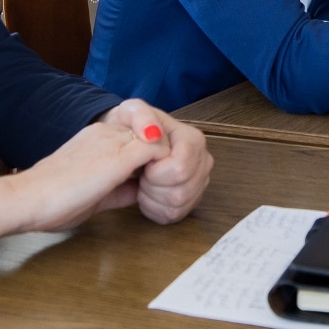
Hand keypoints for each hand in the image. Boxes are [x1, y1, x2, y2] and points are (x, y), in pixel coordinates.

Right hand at [0, 102, 210, 255]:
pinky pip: (159, 150)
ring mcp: (116, 141)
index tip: (162, 189)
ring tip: (161, 197)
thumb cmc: (51, 201)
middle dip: (178, 167)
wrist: (27, 199)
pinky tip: (152, 193)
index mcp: (104, 139)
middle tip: (170, 195)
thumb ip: (120, 186)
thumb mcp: (94, 192)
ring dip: (174, 173)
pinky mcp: (118, 155)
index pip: (152, 141)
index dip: (166, 165)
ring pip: (168, 140)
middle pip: (166, 136)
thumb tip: (140, 191)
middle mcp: (112, 132)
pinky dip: (166, 174)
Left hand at [98, 100, 213, 223]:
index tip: (142, 163)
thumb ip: (141, 116)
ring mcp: (198, 182)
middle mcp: (202, 161)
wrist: (126, 142)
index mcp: (193, 139)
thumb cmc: (130, 127)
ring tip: (141, 183)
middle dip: (153, 187)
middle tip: (140, 174)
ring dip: (152, 199)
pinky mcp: (190, 200)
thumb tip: (153, 133)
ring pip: (178, 206)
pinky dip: (154, 209)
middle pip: (181, 192)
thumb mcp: (129, 112)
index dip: (156, 172)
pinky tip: (146, 195)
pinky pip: (174, 216)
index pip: (180, 169)